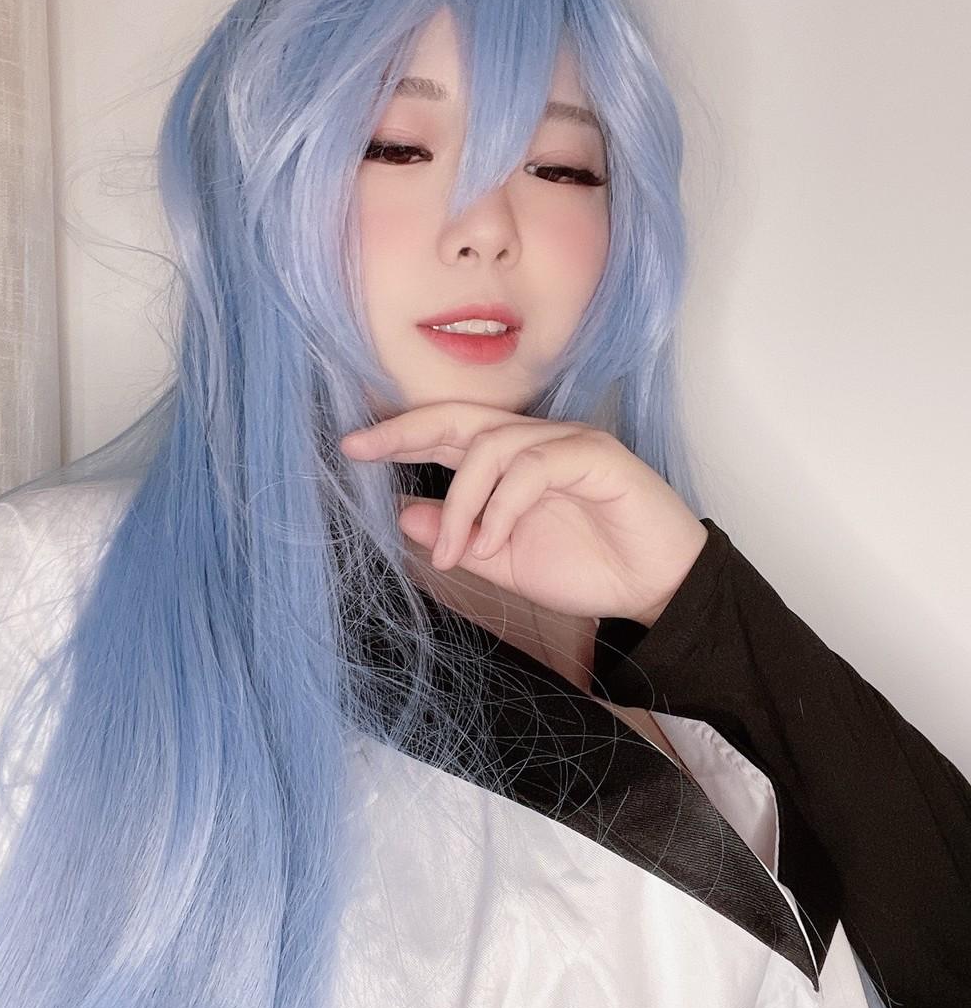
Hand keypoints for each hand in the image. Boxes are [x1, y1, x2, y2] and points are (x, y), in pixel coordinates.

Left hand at [339, 401, 708, 626]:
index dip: (399, 434)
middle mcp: (534, 441)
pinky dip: (503, 507)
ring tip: (453, 552)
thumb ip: (458, 536)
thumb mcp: (505, 560)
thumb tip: (401, 513)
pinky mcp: (597, 457)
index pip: (446, 433)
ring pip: (492, 446)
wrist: (656, 589)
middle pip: (461, 417)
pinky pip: (533, 468)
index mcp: (510, 461)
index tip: (351, 448)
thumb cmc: (589, 568)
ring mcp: (566, 443)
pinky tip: (493, 542)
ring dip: (462, 503)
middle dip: (407, 430)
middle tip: (362, 450)